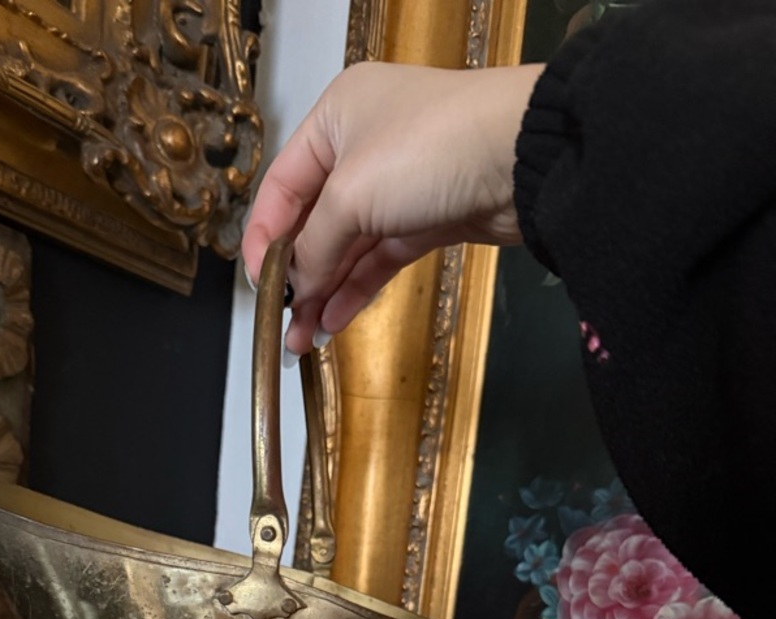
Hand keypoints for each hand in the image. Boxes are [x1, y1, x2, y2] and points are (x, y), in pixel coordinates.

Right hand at [242, 61, 542, 355]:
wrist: (522, 158)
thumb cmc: (428, 150)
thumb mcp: (351, 196)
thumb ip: (314, 246)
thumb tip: (294, 286)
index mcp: (334, 118)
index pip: (281, 186)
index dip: (263, 240)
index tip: (257, 288)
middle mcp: (361, 146)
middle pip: (314, 221)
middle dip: (297, 276)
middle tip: (280, 324)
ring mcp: (397, 184)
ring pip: (347, 246)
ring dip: (323, 292)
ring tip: (301, 338)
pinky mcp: (427, 218)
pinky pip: (378, 258)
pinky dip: (355, 289)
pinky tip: (333, 322)